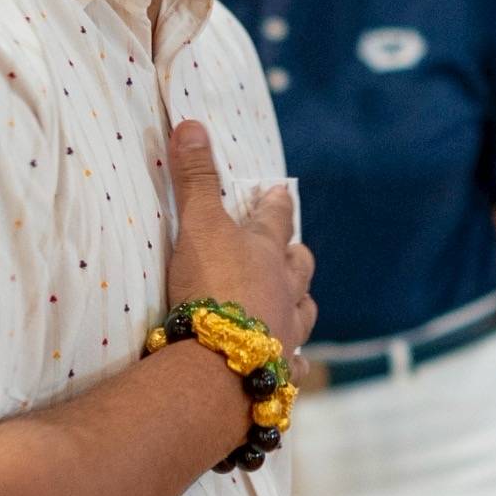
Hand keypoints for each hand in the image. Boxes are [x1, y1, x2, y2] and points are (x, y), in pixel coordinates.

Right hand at [163, 121, 316, 359]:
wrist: (218, 364)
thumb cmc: (212, 287)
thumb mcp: (198, 225)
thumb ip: (195, 178)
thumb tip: (191, 123)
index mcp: (267, 252)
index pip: (277, 218)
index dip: (277, 203)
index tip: (281, 190)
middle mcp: (285, 291)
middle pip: (300, 266)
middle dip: (297, 254)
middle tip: (293, 248)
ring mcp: (286, 333)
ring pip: (303, 312)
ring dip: (299, 304)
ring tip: (295, 302)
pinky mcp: (277, 372)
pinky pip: (294, 367)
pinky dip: (293, 362)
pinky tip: (291, 364)